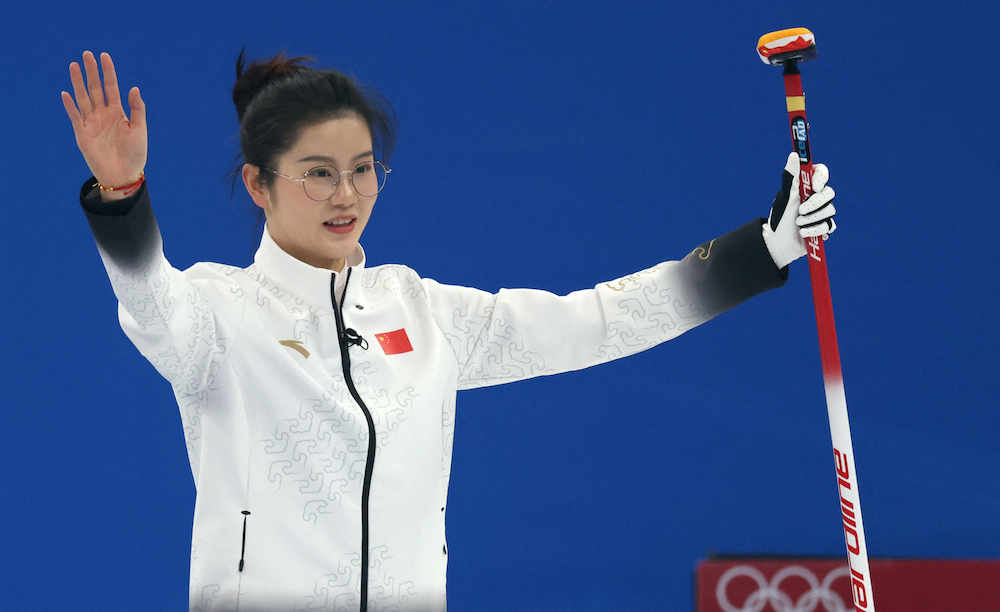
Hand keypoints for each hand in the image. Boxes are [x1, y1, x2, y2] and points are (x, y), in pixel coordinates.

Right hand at [62, 51, 146, 198]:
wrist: (124, 175)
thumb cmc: (135, 154)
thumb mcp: (139, 129)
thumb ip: (137, 109)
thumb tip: (134, 88)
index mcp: (118, 112)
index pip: (111, 87)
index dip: (108, 72)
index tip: (104, 56)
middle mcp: (103, 115)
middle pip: (95, 88)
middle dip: (91, 71)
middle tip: (87, 54)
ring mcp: (92, 123)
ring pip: (83, 98)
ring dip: (78, 82)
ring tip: (74, 65)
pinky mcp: (82, 134)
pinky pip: (75, 116)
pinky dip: (71, 105)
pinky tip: (66, 93)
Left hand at [762, 152, 836, 268]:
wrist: (779, 244)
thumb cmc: (780, 218)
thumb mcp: (784, 197)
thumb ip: (790, 177)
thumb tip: (794, 155)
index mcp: (806, 187)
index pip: (821, 173)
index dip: (821, 178)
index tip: (814, 187)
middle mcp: (816, 197)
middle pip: (829, 193)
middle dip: (814, 204)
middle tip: (800, 211)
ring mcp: (822, 212)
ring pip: (830, 211)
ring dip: (811, 220)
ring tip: (798, 224)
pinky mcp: (824, 227)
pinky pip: (829, 226)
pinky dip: (815, 230)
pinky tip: (804, 233)